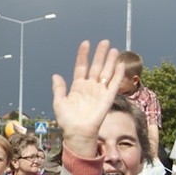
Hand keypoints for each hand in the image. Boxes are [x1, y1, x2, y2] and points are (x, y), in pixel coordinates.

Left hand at [52, 40, 123, 157]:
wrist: (77, 133)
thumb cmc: (67, 120)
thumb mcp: (59, 103)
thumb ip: (58, 89)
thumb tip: (55, 75)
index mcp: (77, 86)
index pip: (81, 67)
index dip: (83, 55)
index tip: (85, 43)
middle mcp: (89, 87)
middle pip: (96, 67)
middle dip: (100, 54)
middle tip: (104, 41)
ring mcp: (99, 92)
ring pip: (106, 73)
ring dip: (110, 62)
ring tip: (113, 50)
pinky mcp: (107, 99)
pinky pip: (114, 85)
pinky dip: (117, 75)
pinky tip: (120, 65)